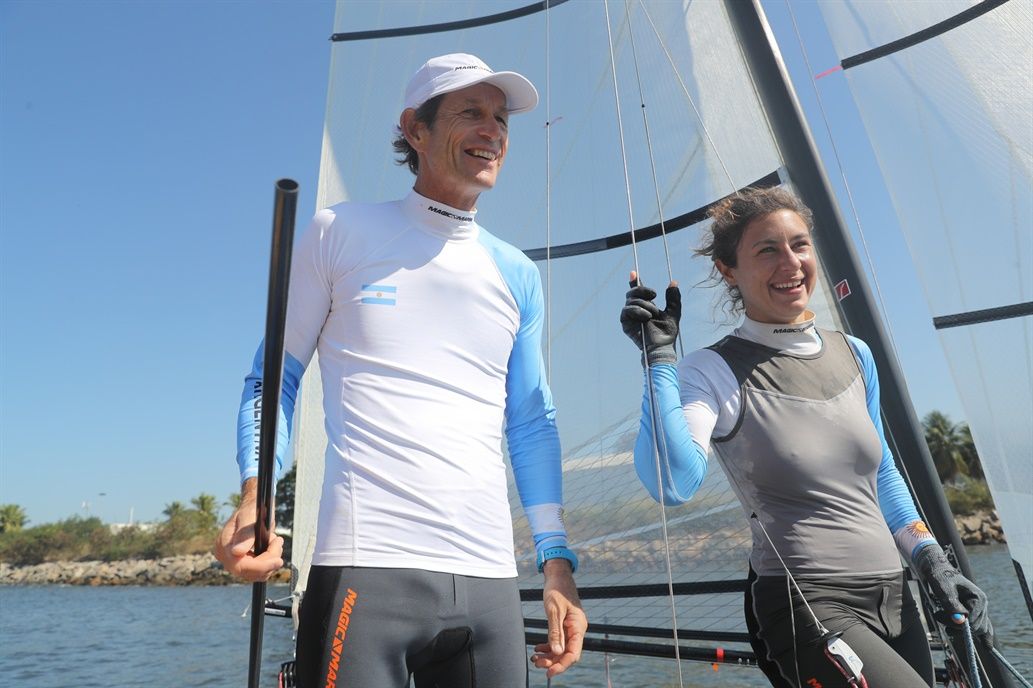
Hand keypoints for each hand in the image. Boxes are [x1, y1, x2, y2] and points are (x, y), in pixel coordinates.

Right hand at [213, 479, 284, 582]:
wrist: (253, 505)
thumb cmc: (251, 508)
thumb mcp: (250, 517)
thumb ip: (245, 535)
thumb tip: (236, 553)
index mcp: (223, 545)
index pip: (240, 566)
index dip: (261, 566)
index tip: (278, 560)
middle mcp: (225, 555)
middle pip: (248, 572)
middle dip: (268, 561)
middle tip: (278, 541)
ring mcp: (233, 560)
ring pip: (255, 574)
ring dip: (270, 560)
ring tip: (275, 540)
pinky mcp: (242, 562)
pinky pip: (258, 571)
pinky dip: (269, 562)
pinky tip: (271, 545)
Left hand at [530, 560, 586, 677]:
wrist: (558, 574)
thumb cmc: (557, 589)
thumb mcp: (553, 610)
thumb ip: (555, 632)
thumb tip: (557, 652)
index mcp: (578, 626)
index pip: (574, 653)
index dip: (562, 665)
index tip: (549, 672)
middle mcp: (577, 629)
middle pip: (568, 653)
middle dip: (553, 661)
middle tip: (536, 663)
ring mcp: (572, 627)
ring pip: (563, 648)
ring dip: (550, 655)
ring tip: (534, 657)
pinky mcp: (565, 624)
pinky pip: (559, 640)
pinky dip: (549, 646)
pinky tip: (537, 648)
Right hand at [620, 270, 679, 366]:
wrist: (663, 347)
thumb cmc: (668, 333)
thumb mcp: (673, 312)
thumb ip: (673, 298)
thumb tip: (673, 282)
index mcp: (646, 306)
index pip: (638, 291)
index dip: (634, 281)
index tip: (633, 272)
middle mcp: (636, 310)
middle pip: (632, 292)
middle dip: (642, 290)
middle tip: (654, 294)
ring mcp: (630, 317)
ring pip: (630, 300)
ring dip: (644, 304)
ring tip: (653, 313)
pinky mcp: (625, 324)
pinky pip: (627, 310)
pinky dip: (638, 311)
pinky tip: (646, 316)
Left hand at [912, 544, 992, 641]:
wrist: (938, 570)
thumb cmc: (940, 578)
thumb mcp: (943, 589)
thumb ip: (952, 605)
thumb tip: (961, 621)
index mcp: (979, 598)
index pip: (972, 621)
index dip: (956, 624)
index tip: (939, 616)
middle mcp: (983, 604)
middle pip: (976, 627)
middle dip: (957, 626)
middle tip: (938, 616)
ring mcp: (980, 609)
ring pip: (977, 629)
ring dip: (960, 629)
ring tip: (943, 621)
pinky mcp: (975, 612)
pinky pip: (983, 627)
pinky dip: (983, 636)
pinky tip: (987, 647)